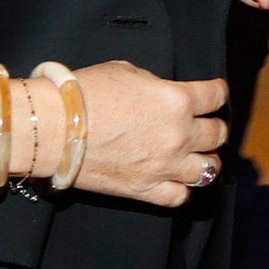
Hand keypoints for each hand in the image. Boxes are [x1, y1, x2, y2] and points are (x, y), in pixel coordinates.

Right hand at [70, 63, 228, 207]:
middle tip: (204, 125)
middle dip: (212, 127)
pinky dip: (181, 189)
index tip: (214, 94)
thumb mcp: (126, 71)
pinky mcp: (145, 190)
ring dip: (205, 160)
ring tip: (197, 156)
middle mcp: (178, 134)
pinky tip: (175, 180)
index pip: (216, 96)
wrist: (51, 128)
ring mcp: (164, 166)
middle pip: (217, 134)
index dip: (217, 93)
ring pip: (208, 170)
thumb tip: (162, 93)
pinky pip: (180, 197)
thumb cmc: (83, 95)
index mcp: (177, 99)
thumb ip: (155, 84)